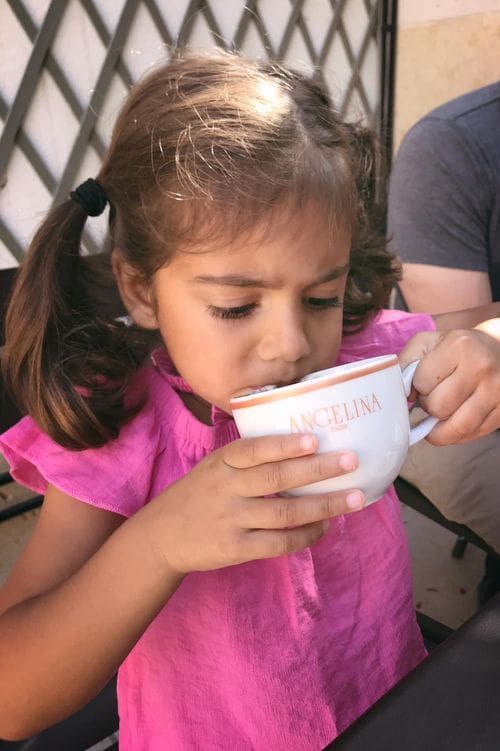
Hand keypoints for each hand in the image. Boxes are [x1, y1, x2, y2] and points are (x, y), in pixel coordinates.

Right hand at [148, 434, 363, 573]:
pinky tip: (325, 526)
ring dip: (324, 505)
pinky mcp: (236, 548)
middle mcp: (227, 489)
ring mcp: (232, 520)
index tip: (314, 439)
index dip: (285, 445)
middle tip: (351, 461)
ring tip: (355, 498)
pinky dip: (305, 535)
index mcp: (222, 463)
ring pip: (285, 513)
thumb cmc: (199, 494)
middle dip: (318, 469)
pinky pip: (278, 543)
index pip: (254, 450)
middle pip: (276, 478)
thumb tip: (304, 446)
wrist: (162, 536)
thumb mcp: (213, 466)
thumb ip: (248, 459)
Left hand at [399, 328, 499, 444]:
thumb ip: (405, 363)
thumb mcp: (427, 343)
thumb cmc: (457, 348)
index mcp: (459, 346)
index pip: (422, 383)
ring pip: (456, 428)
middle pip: (438, 407)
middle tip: (432, 397)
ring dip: (439, 428)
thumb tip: (403, 396)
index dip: (416, 387)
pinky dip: (456, 435)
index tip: (422, 383)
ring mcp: (496, 392)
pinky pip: (471, 435)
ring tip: (437, 415)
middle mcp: (481, 368)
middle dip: (428, 406)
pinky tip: (452, 422)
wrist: (498, 348)